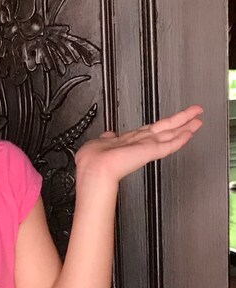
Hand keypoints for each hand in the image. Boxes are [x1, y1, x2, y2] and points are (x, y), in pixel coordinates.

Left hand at [75, 105, 203, 184]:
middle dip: (180, 121)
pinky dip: (181, 138)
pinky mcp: (150, 152)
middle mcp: (138, 145)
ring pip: (170, 135)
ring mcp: (145, 149)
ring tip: (199, 120)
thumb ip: (107, 138)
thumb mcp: (98, 143)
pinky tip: (191, 132)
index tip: (170, 121)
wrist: (94, 170)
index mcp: (126, 142)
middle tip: (194, 114)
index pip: (148, 132)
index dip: (161, 126)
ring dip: (185, 126)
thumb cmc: (92, 160)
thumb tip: (108, 134)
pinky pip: (169, 145)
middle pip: (164, 129)